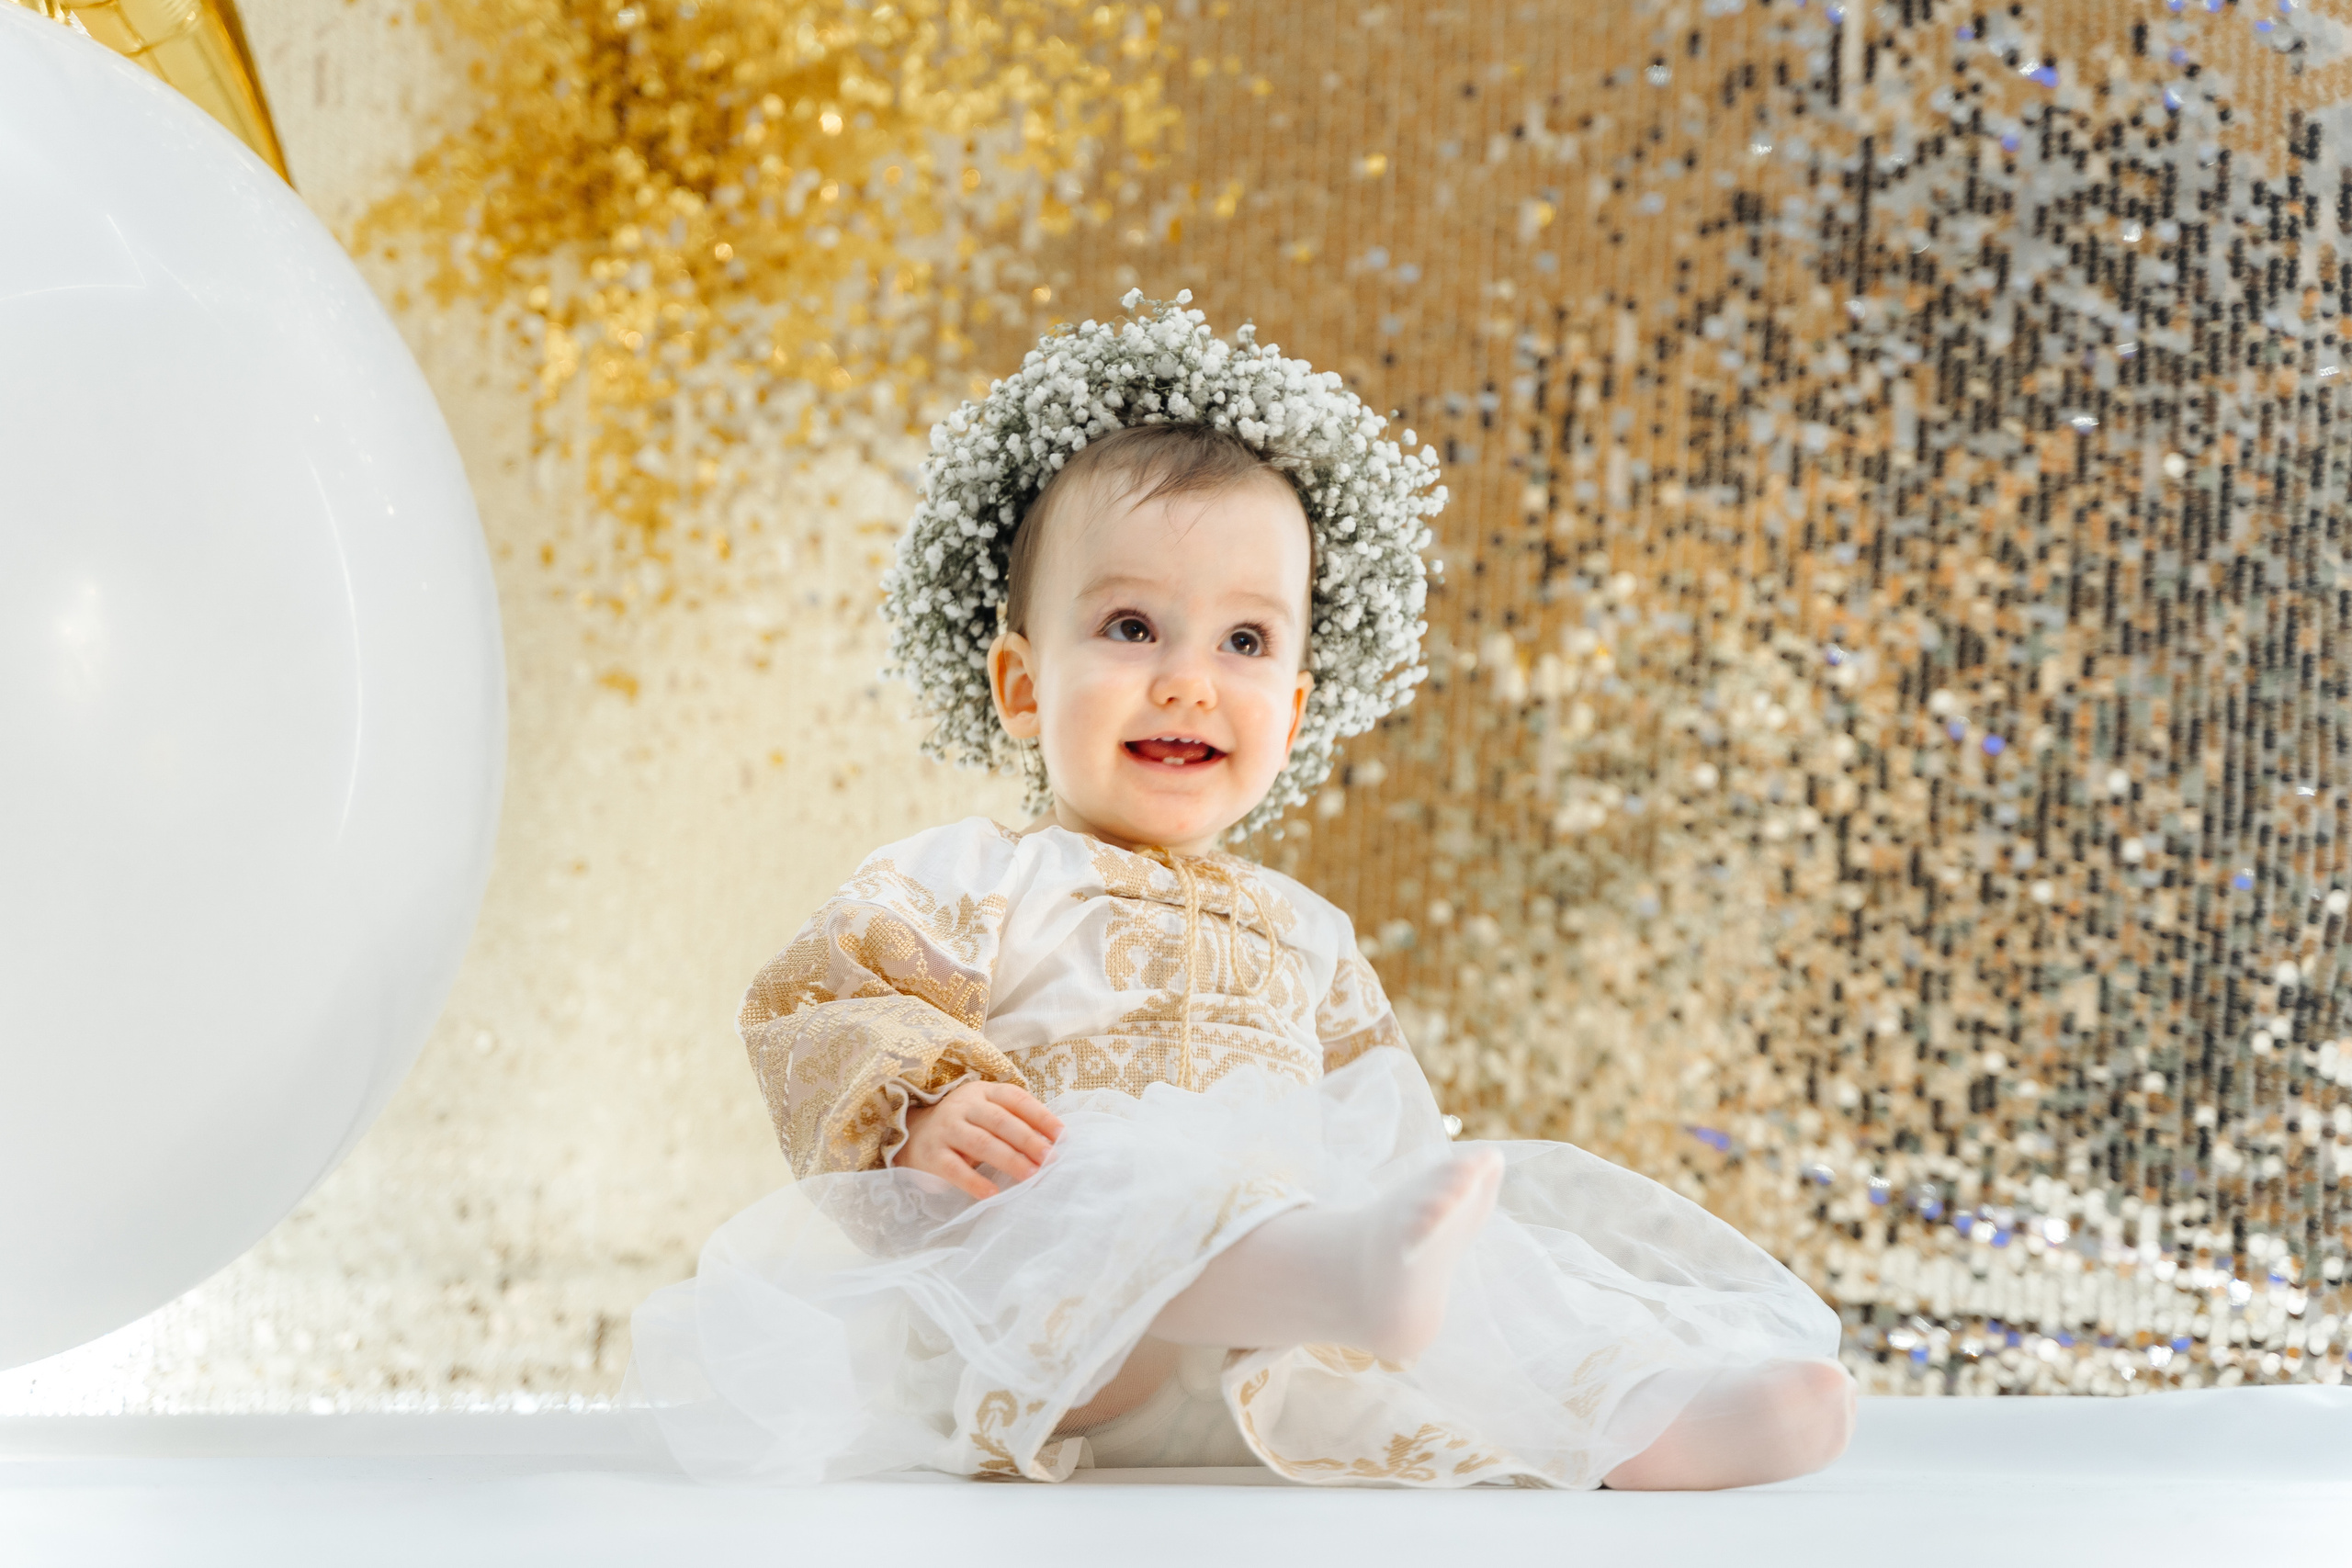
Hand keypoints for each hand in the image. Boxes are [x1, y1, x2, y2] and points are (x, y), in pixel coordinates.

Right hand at [897, 1080, 1062, 1200]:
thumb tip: (1053, 1143)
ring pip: (981, 1142)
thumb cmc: (964, 1126)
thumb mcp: (987, 1114)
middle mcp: (964, 1106)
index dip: (1041, 1116)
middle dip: (1028, 1140)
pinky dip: (974, 1181)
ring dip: (1009, 1159)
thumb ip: (1014, 1123)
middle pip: (1001, 1121)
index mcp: (983, 1093)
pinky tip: (992, 1193)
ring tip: (1031, 1175)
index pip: (1016, 1099)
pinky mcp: (932, 1155)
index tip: (1062, 1135)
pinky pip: (954, 1169)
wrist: (913, 1135)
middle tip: (1050, 1159)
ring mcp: (946, 1129)